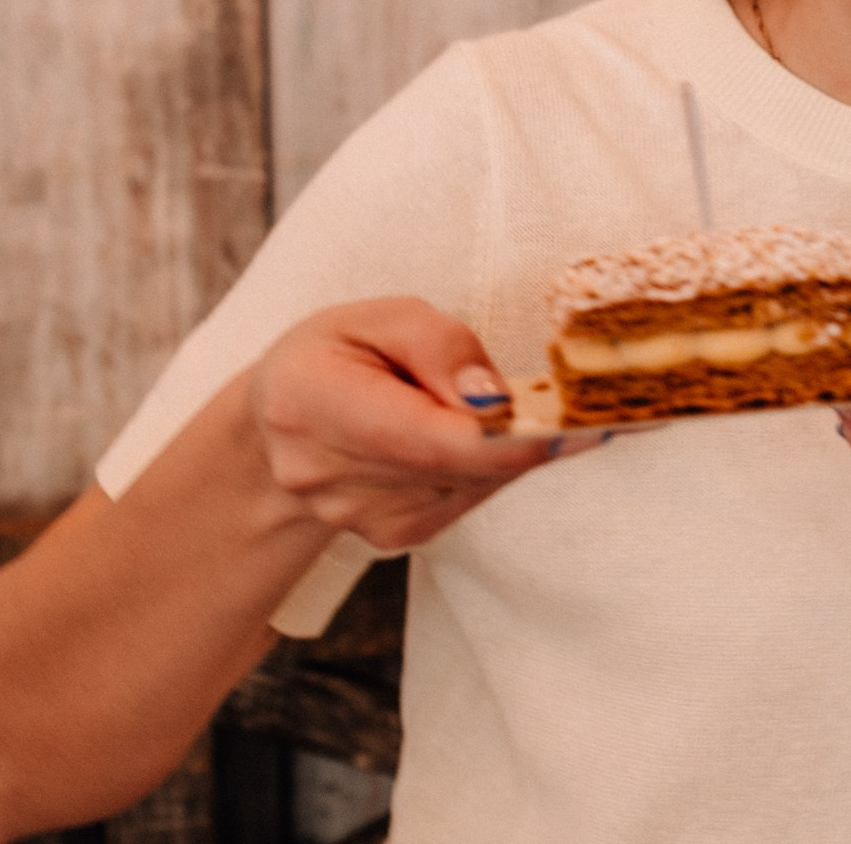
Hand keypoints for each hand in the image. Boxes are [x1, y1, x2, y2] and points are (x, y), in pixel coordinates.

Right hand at [249, 296, 595, 550]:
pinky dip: (485, 464)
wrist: (278, 423)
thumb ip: (439, 346)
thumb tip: (494, 399)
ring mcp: (356, 515)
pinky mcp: (391, 535)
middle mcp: (326, 473)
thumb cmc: (333, 355)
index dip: (504, 439)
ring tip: (483, 403)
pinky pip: (468, 496)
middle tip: (571, 400)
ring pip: (473, 481)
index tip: (572, 425)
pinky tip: (463, 434)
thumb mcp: (377, 316)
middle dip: (520, 431)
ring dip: (503, 444)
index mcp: (311, 401)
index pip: (423, 439)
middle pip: (458, 464)